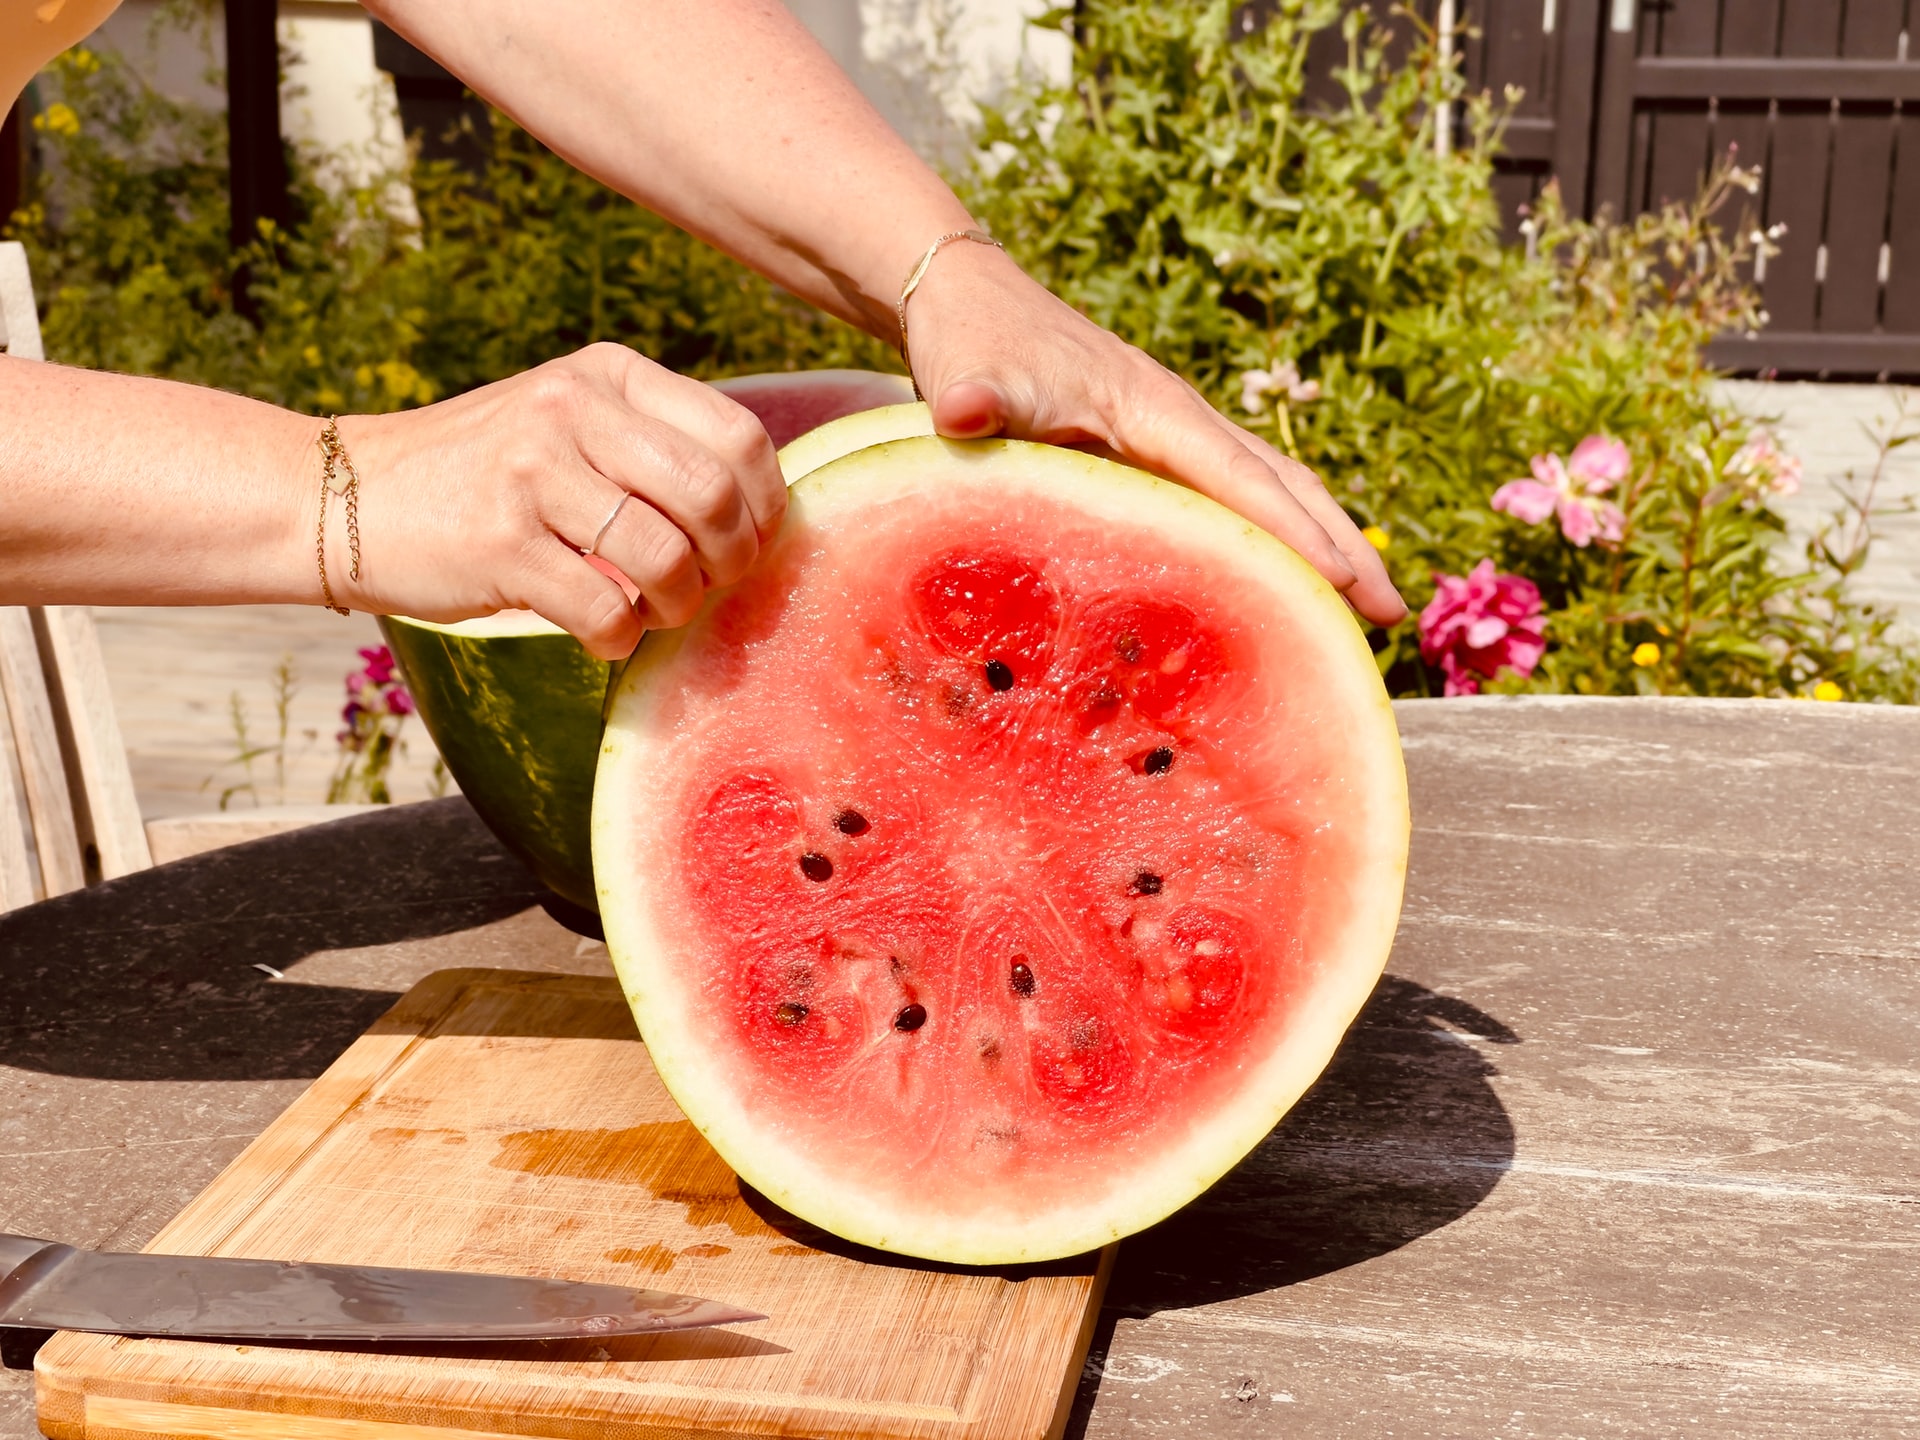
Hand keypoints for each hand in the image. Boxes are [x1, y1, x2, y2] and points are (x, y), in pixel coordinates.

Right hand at [341, 343, 785, 657]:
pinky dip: (619, 638)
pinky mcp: (499, 543)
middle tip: (709, 586)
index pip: (740, 437)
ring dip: (676, 606)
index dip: (765, 506)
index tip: (748, 542)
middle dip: (732, 561)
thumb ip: (655, 446)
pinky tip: (602, 633)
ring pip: (666, 558)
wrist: (346, 496)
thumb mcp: (570, 423)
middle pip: (714, 498)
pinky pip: (604, 610)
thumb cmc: (486, 474)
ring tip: (651, 611)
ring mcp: (533, 473)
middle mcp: (574, 410)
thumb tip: (761, 514)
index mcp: (609, 374)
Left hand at [902, 243, 1407, 626]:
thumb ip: (974, 396)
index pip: (1240, 480)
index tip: (1349, 583)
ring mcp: (1174, 439)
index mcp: (1155, 412)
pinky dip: (1269, 544)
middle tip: (1395, 616)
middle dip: (1341, 547)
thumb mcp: (970, 372)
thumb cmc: (974, 340)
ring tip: (1366, 615)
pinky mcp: (1155, 456)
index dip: (1294, 534)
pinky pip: (1231, 504)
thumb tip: (963, 410)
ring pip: (1268, 495)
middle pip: (1282, 488)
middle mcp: (1181, 424)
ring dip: (1319, 547)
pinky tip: (1276, 595)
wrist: (968, 298)